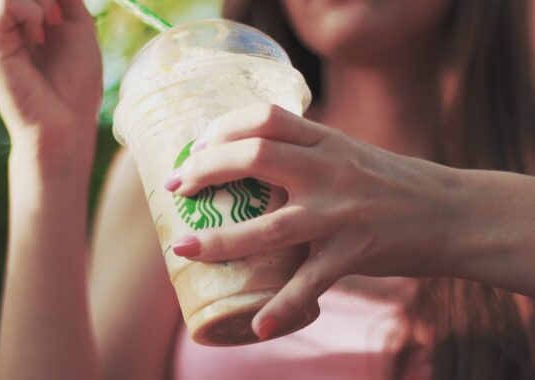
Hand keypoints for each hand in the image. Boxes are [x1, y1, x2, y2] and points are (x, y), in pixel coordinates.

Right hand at [0, 0, 101, 171]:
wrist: (67, 126)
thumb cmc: (75, 85)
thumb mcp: (77, 27)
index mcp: (19, 18)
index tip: (62, 13)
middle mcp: (1, 22)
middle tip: (59, 18)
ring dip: (42, 0)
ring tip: (53, 26)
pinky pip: (7, 2)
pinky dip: (33, 10)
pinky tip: (42, 34)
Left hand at [168, 103, 460, 338]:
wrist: (450, 211)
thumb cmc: (389, 182)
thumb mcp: (346, 152)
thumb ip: (304, 152)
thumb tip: (248, 161)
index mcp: (327, 140)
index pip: (266, 117)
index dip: (222, 127)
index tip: (196, 146)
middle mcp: (330, 170)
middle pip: (257, 158)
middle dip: (207, 171)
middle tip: (177, 190)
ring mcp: (341, 212)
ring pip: (272, 227)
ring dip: (222, 240)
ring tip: (185, 249)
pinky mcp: (355, 252)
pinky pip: (312, 284)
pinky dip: (284, 307)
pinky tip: (258, 325)